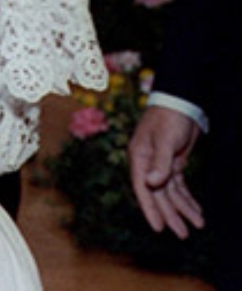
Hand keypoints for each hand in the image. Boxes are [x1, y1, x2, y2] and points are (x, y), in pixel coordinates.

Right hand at [128, 104, 204, 236]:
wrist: (180, 103)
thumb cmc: (168, 118)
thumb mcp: (164, 140)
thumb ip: (159, 162)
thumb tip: (151, 184)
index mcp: (139, 157)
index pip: (142, 188)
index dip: (150, 209)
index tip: (159, 228)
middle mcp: (147, 163)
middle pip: (158, 194)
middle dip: (171, 214)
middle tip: (183, 234)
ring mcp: (160, 164)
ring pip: (170, 192)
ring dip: (182, 208)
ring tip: (197, 225)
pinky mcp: (173, 163)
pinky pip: (179, 186)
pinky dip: (187, 197)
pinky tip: (196, 209)